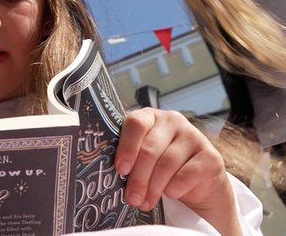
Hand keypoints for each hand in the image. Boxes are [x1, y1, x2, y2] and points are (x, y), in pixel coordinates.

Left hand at [116, 108, 240, 235]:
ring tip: (145, 202)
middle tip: (131, 198)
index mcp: (150, 116)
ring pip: (166, 164)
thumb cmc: (160, 166)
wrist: (197, 181)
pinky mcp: (211, 156)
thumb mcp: (142, 157)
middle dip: (138, 178)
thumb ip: (130, 157)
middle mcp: (173, 120)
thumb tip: (109, 175)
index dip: (127, 147)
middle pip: (150, 149)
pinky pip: (187, 174)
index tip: (120, 170)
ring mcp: (194, 136)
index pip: (136, 123)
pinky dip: (175, 188)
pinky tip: (170, 194)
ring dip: (153, 188)